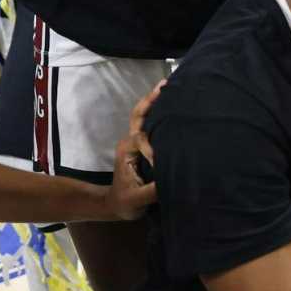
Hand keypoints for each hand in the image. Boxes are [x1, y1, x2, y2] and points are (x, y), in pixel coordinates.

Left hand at [104, 79, 162, 220]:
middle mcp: (130, 141)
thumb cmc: (125, 202)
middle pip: (139, 115)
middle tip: (166, 84)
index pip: (142, 139)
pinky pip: (150, 122)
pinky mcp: (142, 143)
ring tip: (169, 86)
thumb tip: (176, 178)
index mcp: (127, 151)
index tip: (162, 161)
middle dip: (151, 100)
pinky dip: (158, 109)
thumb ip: (154, 189)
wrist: (115, 206)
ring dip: (155, 101)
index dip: (154, 148)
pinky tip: (170, 102)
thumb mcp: (137, 199)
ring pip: (144, 115)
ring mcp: (135, 141)